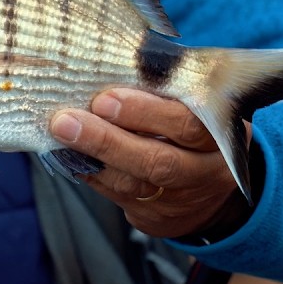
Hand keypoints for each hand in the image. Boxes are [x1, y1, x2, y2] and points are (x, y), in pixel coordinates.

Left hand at [49, 88, 249, 238]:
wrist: (213, 191)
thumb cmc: (195, 128)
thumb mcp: (196, 105)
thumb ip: (167, 90)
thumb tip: (109, 65)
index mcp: (221, 136)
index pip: (188, 125)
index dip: (147, 113)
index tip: (107, 97)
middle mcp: (204, 172)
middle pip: (158, 162)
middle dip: (109, 140)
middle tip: (69, 120)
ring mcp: (180, 199)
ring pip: (133, 184)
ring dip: (92, 157)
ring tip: (61, 133)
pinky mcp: (155, 218)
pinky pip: (118, 196)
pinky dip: (90, 172)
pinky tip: (67, 154)